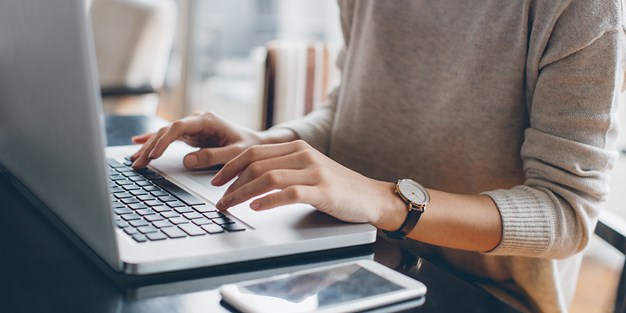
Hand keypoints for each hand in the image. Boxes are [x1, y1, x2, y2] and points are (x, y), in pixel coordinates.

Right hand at [130, 112, 262, 168]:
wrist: (256, 143)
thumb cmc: (248, 147)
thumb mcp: (234, 153)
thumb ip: (212, 156)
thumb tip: (187, 161)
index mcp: (207, 120)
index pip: (179, 127)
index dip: (164, 140)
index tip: (154, 154)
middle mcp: (197, 120)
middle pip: (167, 131)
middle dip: (151, 147)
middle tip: (138, 163)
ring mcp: (193, 127)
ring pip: (164, 134)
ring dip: (149, 147)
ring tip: (134, 160)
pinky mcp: (191, 135)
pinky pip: (168, 137)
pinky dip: (154, 141)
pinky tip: (138, 142)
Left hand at [211, 140, 404, 226]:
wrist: (371, 197)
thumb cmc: (337, 187)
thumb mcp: (308, 170)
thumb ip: (284, 168)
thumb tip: (249, 179)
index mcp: (297, 147)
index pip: (254, 152)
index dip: (230, 166)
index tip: (216, 181)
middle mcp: (304, 155)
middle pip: (256, 163)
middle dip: (231, 182)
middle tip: (218, 199)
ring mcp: (314, 172)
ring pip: (268, 177)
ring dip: (243, 193)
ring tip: (230, 205)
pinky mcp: (323, 191)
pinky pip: (289, 193)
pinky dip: (268, 200)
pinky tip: (255, 207)